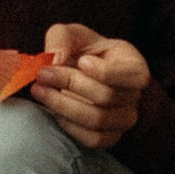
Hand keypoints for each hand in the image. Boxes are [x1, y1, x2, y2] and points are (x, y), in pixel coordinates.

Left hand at [28, 23, 147, 154]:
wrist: (80, 76)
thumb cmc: (83, 52)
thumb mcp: (72, 35)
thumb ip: (62, 37)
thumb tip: (55, 58)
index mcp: (134, 67)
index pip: (132, 76)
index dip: (106, 72)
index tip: (81, 61)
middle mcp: (135, 96)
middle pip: (106, 96)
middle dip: (70, 84)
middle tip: (43, 74)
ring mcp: (124, 120)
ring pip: (97, 119)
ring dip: (62, 105)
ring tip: (40, 90)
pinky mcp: (109, 137)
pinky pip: (91, 138)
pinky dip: (68, 124)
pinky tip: (52, 109)